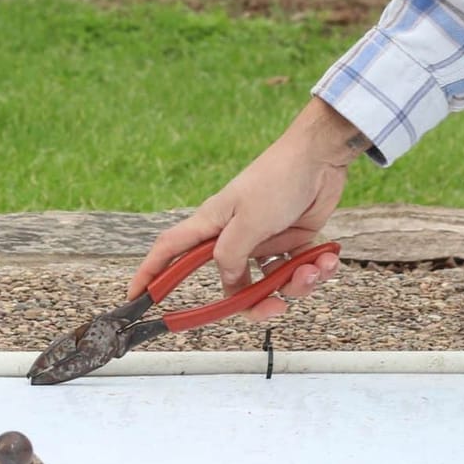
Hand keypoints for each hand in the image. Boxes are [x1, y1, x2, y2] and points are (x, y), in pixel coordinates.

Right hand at [128, 98, 360, 319]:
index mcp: (213, 225)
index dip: (151, 273)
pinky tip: (326, 258)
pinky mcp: (290, 241)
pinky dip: (314, 270)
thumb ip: (231, 255)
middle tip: (274, 306)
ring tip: (313, 269)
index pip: (171, 251)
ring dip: (296, 284)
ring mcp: (263, 240)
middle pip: (231, 284)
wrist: (320, 158)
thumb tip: (226, 282)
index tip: (137, 297)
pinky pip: (296, 270)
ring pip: (270, 282)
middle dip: (254, 302)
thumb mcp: (249, 220)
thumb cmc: (278, 178)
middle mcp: (234, 236)